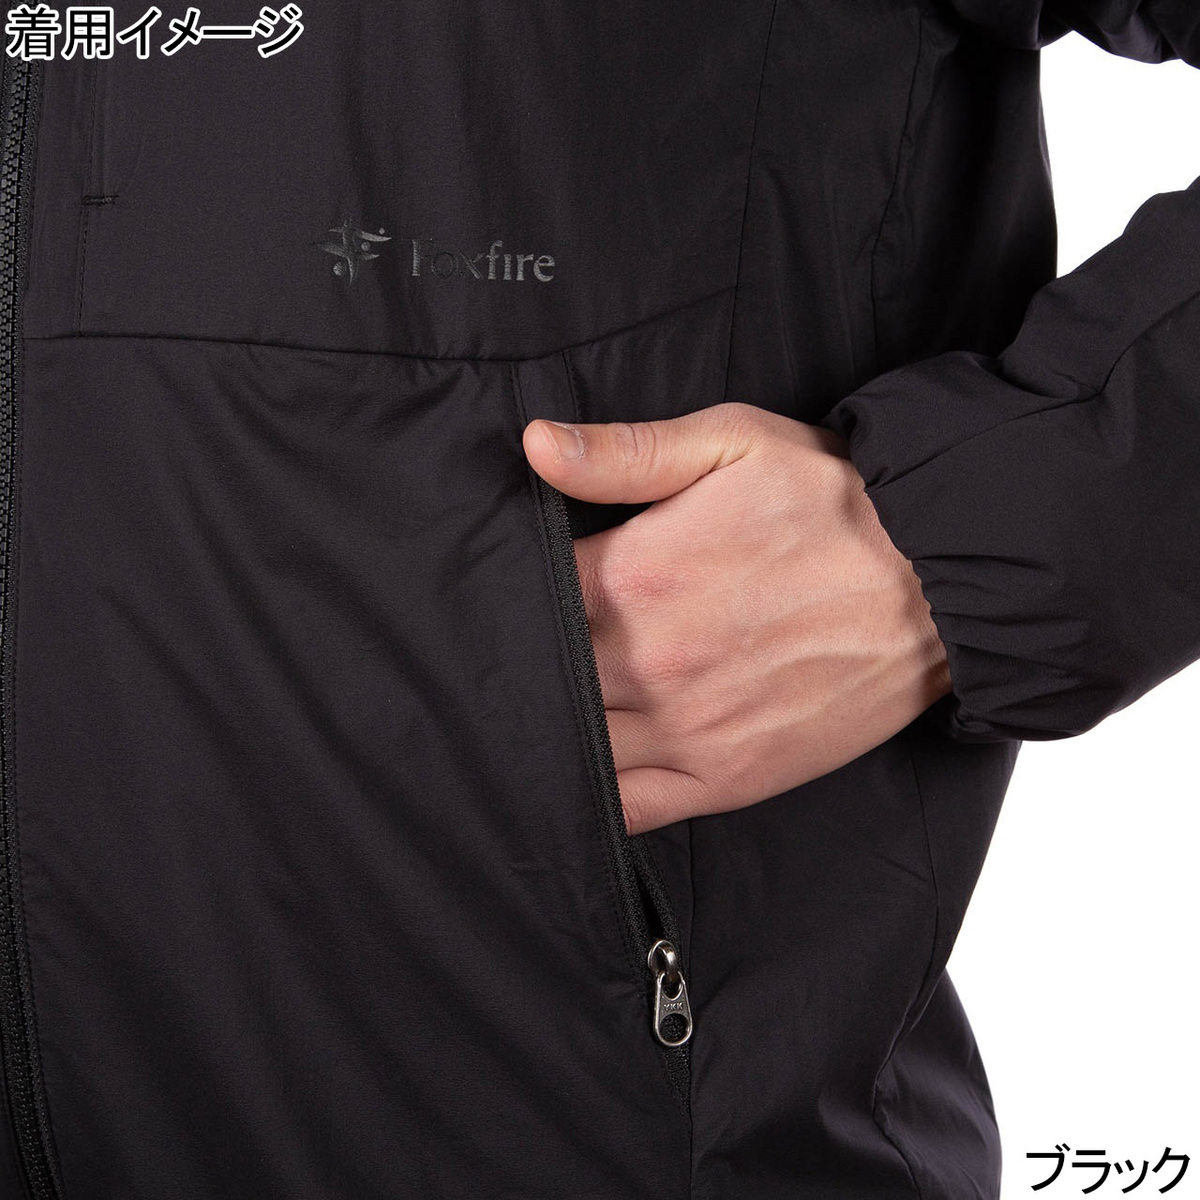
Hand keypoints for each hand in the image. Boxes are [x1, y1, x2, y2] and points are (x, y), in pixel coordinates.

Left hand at [522, 402, 951, 834]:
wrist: (945, 580)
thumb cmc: (838, 504)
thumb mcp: (733, 442)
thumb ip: (625, 451)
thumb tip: (535, 444)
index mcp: (637, 573)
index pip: (528, 598)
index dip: (509, 597)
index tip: (506, 594)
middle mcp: (649, 661)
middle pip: (541, 679)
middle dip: (522, 666)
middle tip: (510, 660)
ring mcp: (687, 729)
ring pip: (574, 748)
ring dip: (546, 733)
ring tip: (534, 717)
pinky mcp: (728, 778)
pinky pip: (630, 809)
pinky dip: (591, 800)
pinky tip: (578, 777)